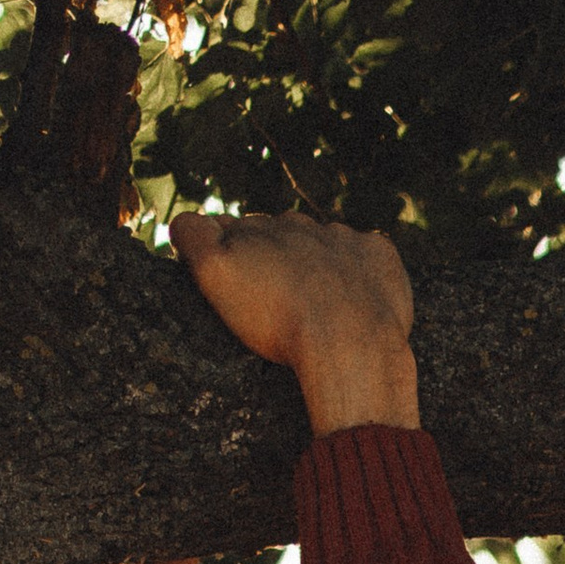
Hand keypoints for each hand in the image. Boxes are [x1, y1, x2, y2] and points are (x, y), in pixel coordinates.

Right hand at [172, 208, 418, 437]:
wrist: (350, 343)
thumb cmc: (277, 318)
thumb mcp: (217, 275)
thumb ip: (194, 237)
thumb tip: (185, 220)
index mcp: (259, 228)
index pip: (232, 230)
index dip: (227, 255)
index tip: (233, 285)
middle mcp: (300, 224)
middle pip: (278, 235)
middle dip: (271, 257)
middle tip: (273, 300)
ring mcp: (344, 238)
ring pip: (323, 242)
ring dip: (316, 263)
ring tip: (314, 304)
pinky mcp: (379, 255)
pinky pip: (366, 253)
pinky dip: (359, 271)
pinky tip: (353, 299)